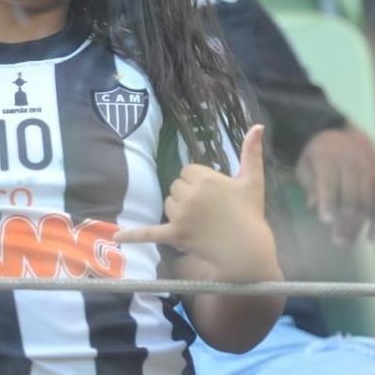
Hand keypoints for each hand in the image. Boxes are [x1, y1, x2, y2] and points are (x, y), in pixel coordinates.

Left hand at [115, 125, 278, 281]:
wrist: (247, 248)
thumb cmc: (250, 212)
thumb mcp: (252, 179)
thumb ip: (252, 151)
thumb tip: (258, 126)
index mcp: (205, 178)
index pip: (187, 171)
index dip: (199, 181)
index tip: (215, 193)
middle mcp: (189, 194)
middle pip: (176, 186)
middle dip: (188, 195)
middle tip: (209, 209)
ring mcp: (180, 215)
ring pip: (168, 204)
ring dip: (178, 210)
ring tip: (201, 221)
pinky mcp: (175, 234)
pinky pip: (149, 232)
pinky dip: (133, 235)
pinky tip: (116, 236)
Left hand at [295, 125, 374, 243]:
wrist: (346, 133)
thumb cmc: (319, 154)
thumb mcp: (306, 163)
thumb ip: (309, 183)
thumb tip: (312, 206)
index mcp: (328, 157)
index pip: (330, 181)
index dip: (328, 200)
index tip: (325, 220)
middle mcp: (352, 162)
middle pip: (351, 195)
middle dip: (345, 220)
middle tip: (337, 242)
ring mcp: (369, 170)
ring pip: (367, 202)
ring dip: (359, 225)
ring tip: (347, 243)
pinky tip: (370, 238)